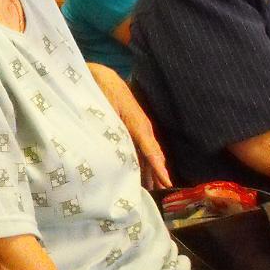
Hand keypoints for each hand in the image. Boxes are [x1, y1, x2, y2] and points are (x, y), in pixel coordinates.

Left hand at [89, 63, 171, 188]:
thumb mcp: (106, 107)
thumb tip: (116, 147)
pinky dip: (143, 162)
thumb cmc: (103, 90)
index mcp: (137, 124)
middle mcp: (141, 128)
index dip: (158, 168)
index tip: (166, 182)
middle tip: (163, 193)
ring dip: (151, 171)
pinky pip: (140, 149)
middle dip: (158, 175)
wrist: (102, 77)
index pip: (151, 150)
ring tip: (154, 189)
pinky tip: (141, 174)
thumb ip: (112, 126)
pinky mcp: (132, 129)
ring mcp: (138, 129)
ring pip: (147, 154)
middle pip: (153, 155)